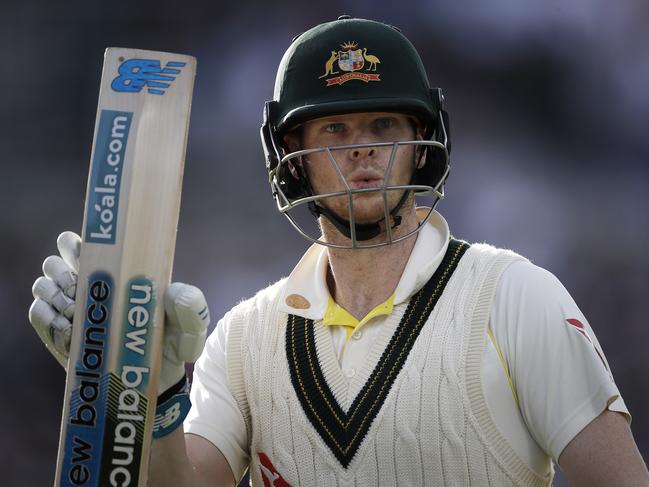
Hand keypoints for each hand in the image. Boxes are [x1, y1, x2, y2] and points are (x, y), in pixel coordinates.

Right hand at [28, 231, 209, 393]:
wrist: (154, 383)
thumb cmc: (172, 345)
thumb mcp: (190, 326)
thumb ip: (190, 306)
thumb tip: (171, 292)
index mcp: (116, 272)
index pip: (83, 245)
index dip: (74, 244)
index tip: (84, 255)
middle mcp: (89, 287)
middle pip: (54, 263)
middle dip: (62, 271)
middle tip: (80, 287)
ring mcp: (71, 311)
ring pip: (43, 286)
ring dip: (57, 296)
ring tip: (78, 312)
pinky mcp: (59, 336)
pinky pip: (38, 315)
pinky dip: (49, 318)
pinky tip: (71, 331)